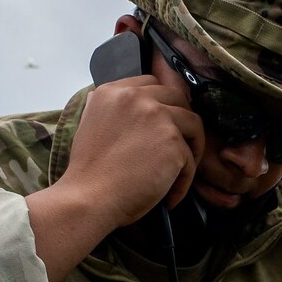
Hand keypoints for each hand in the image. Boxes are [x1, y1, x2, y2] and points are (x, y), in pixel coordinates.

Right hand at [27, 73, 203, 281]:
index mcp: (112, 92)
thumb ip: (113, 110)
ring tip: (181, 171)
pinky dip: (183, 180)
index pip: (150, 83)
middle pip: (176, 97)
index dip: (163, 103)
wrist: (89, 197)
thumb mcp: (90, 125)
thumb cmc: (88, 172)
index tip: (165, 123)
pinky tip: (169, 197)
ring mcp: (157, 116)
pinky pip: (190, 159)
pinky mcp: (173, 141)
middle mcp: (135, 97)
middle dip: (182, 121)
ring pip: (193, 123)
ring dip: (192, 147)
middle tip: (181, 145)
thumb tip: (132, 107)